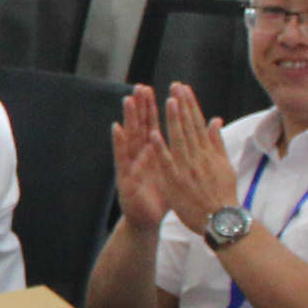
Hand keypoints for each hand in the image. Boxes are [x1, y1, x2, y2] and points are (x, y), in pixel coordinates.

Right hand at [109, 85, 172, 231]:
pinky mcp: (124, 177)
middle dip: (142, 107)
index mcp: (154, 153)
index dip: (159, 108)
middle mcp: (141, 155)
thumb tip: (190, 146)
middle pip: (142, 127)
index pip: (157, 125)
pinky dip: (119, 143)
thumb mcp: (175, 173)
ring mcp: (131, 165)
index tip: (162, 91)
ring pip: (130, 137)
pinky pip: (121, 158)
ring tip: (130, 99)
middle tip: (142, 86)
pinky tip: (117, 128)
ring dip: (130, 118)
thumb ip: (183, 155)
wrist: (146, 221)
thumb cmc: (161, 197)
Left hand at [152, 84, 242, 237]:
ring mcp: (187, 168)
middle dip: (181, 105)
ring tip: (167, 100)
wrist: (222, 219)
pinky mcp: (176, 182)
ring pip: (179, 140)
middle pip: (189, 127)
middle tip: (175, 86)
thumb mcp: (225, 164)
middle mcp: (199, 156)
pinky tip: (153, 134)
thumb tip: (215, 119)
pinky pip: (166, 163)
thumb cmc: (224, 193)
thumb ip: (217, 141)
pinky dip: (160, 148)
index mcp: (209, 151)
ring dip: (173, 120)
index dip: (191, 105)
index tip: (184, 89)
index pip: (198, 123)